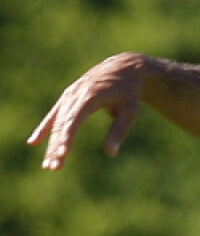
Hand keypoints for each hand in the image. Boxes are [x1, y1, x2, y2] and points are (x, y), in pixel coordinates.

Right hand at [28, 53, 149, 170]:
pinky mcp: (67, 97)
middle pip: (63, 124)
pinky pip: (54, 115)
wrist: (123, 68)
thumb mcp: (130, 111)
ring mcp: (69, 95)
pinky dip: (44, 128)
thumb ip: (119, 131)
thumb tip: (111, 153)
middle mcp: (76, 94)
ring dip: (51, 144)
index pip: (75, 119)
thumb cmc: (129, 92)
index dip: (68, 137)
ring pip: (57, 123)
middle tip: (54, 167)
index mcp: (91, 95)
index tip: (64, 153)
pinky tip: (33, 142)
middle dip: (57, 147)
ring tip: (49, 165)